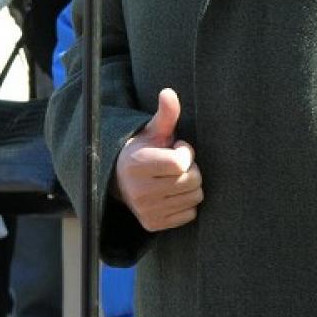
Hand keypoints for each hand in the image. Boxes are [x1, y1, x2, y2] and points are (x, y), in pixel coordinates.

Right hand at [112, 88, 203, 231]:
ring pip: (194, 197)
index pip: (180, 163)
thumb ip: (165, 114)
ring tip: (175, 176)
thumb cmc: (144, 149)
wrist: (121, 179)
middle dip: (192, 168)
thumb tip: (168, 92)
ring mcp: (146, 211)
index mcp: (138, 164)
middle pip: (192, 180)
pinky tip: (174, 192)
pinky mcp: (153, 224)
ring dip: (191, 184)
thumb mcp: (154, 130)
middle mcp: (140, 191)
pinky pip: (190, 214)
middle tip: (178, 164)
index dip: (186, 152)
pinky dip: (187, 202)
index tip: (177, 147)